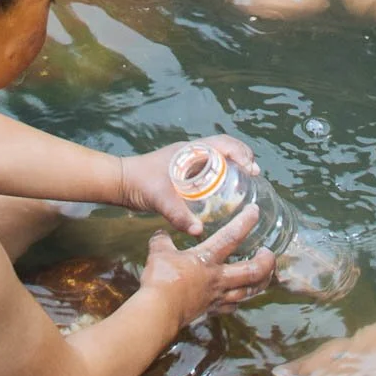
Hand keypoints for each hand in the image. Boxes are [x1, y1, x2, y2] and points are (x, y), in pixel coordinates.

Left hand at [118, 135, 259, 234]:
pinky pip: (211, 171)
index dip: (241, 153)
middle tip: (253, 177)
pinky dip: (222, 178)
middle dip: (243, 159)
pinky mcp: (186, 174)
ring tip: (245, 186)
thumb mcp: (160, 198)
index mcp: (191, 150)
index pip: (224, 143)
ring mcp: (190, 163)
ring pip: (220, 160)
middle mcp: (193, 153)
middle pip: (226, 149)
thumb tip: (198, 231)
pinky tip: (225, 196)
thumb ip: (178, 214)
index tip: (251, 170)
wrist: (121, 183)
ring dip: (234, 168)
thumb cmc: (139, 182)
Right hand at [140, 205, 274, 322]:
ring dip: (260, 283)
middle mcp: (218, 278)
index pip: (232, 236)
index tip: (255, 211)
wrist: (158, 312)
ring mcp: (217, 297)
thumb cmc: (161, 279)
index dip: (245, 222)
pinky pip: (232, 307)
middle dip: (266, 262)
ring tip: (266, 276)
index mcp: (208, 258)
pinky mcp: (211, 311)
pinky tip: (238, 298)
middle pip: (253, 271)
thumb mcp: (159, 252)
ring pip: (248, 291)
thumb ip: (163, 241)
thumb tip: (161, 233)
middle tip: (269, 253)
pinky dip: (239, 301)